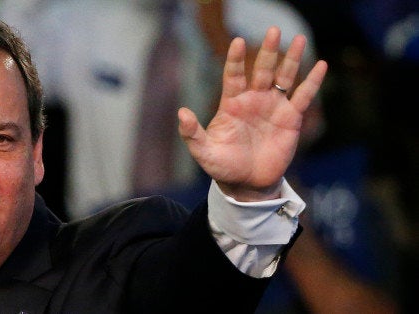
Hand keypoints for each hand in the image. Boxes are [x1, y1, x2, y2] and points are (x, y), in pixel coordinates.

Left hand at [179, 26, 326, 200]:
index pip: (234, 75)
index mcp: (232, 103)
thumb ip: (192, 133)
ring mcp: (273, 107)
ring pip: (284, 77)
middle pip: (261, 69)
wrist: (247, 183)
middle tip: (273, 30)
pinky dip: (312, 82)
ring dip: (291, 59)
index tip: (237, 41)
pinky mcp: (290, 119)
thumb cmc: (223, 166)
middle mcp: (253, 99)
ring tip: (298, 38)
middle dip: (267, 50)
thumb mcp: (204, 151)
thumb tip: (182, 112)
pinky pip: (303, 97)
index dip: (235, 59)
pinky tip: (321, 65)